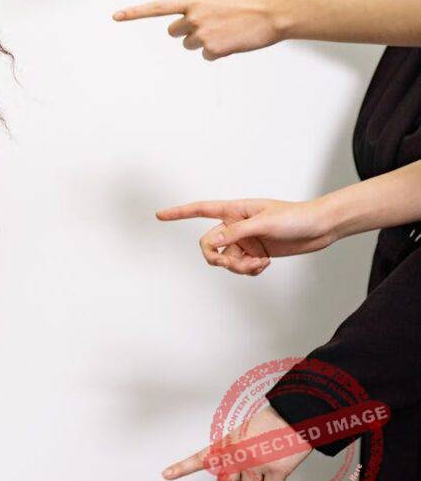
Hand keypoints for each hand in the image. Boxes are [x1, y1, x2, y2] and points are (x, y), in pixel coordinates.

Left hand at [113, 0, 287, 60]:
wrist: (274, 13)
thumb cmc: (251, 0)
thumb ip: (201, 0)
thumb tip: (190, 12)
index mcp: (194, 0)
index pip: (157, 7)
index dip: (134, 13)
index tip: (115, 16)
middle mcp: (193, 16)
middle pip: (174, 32)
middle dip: (187, 31)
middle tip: (210, 26)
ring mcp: (201, 33)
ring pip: (190, 45)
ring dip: (204, 42)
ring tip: (227, 31)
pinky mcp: (212, 50)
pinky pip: (206, 56)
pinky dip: (217, 52)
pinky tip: (233, 42)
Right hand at [157, 197, 339, 275]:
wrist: (320, 228)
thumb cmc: (295, 217)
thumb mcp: (264, 223)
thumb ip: (236, 232)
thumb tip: (213, 241)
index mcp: (234, 210)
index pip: (200, 210)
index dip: (179, 213)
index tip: (160, 216)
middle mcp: (235, 226)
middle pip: (209, 245)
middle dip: (219, 259)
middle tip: (233, 264)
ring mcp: (244, 241)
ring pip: (225, 260)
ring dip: (240, 267)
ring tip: (260, 265)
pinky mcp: (255, 253)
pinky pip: (241, 267)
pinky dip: (250, 270)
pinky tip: (264, 265)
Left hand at [163, 406, 311, 480]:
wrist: (293, 417)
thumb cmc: (269, 423)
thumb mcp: (241, 433)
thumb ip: (232, 453)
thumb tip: (232, 475)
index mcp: (228, 444)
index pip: (201, 458)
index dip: (182, 468)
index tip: (166, 474)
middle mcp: (238, 455)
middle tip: (246, 474)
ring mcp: (256, 464)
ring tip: (266, 464)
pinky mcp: (275, 471)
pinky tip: (278, 470)